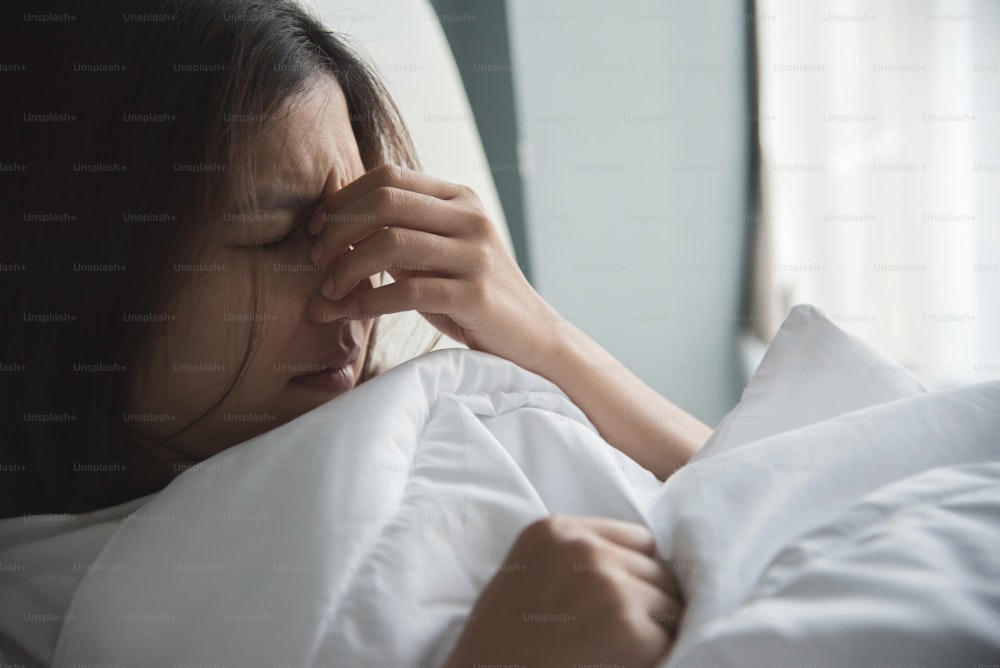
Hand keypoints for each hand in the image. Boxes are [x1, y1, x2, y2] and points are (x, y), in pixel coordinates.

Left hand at [306, 164, 563, 371]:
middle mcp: (470, 218)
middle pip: (385, 201)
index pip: (388, 176)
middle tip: (316, 259)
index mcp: (460, 199)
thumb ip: (396, 239)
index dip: (343, 198)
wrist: (532, 339)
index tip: (316, 229)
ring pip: (391, 242)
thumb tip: (326, 237)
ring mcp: (476, 255)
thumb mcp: (437, 257)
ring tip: (330, 291)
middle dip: (339, 228)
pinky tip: (355, 311)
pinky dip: (371, 301)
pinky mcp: (475, 295)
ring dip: (348, 267)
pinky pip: (408, 290)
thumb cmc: (473, 298)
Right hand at [442, 514, 682, 667]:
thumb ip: (574, 556)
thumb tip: (642, 563)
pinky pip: (669, 638)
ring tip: (617, 648)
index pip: (638, 539)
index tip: (622, 599)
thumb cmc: (502, 641)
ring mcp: (609, 585)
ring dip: (655, 627)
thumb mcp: (528, 572)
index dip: (635, 572)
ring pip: (669, 602)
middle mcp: (585, 549)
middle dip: (647, 599)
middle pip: (656, 569)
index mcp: (556, 530)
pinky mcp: (629, 628)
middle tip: (617, 632)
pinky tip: (620, 662)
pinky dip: (655, 655)